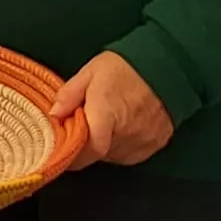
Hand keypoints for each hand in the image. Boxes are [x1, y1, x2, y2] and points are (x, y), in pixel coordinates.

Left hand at [49, 52, 172, 169]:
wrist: (167, 64)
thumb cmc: (126, 67)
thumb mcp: (91, 73)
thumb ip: (69, 95)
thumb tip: (53, 115)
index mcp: (107, 112)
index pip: (90, 149)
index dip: (74, 156)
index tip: (63, 151)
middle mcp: (128, 130)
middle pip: (100, 153)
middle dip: (87, 144)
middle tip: (84, 126)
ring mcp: (145, 139)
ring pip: (115, 156)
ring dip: (105, 146)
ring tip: (106, 124)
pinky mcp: (157, 142)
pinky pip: (133, 155)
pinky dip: (122, 148)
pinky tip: (121, 129)